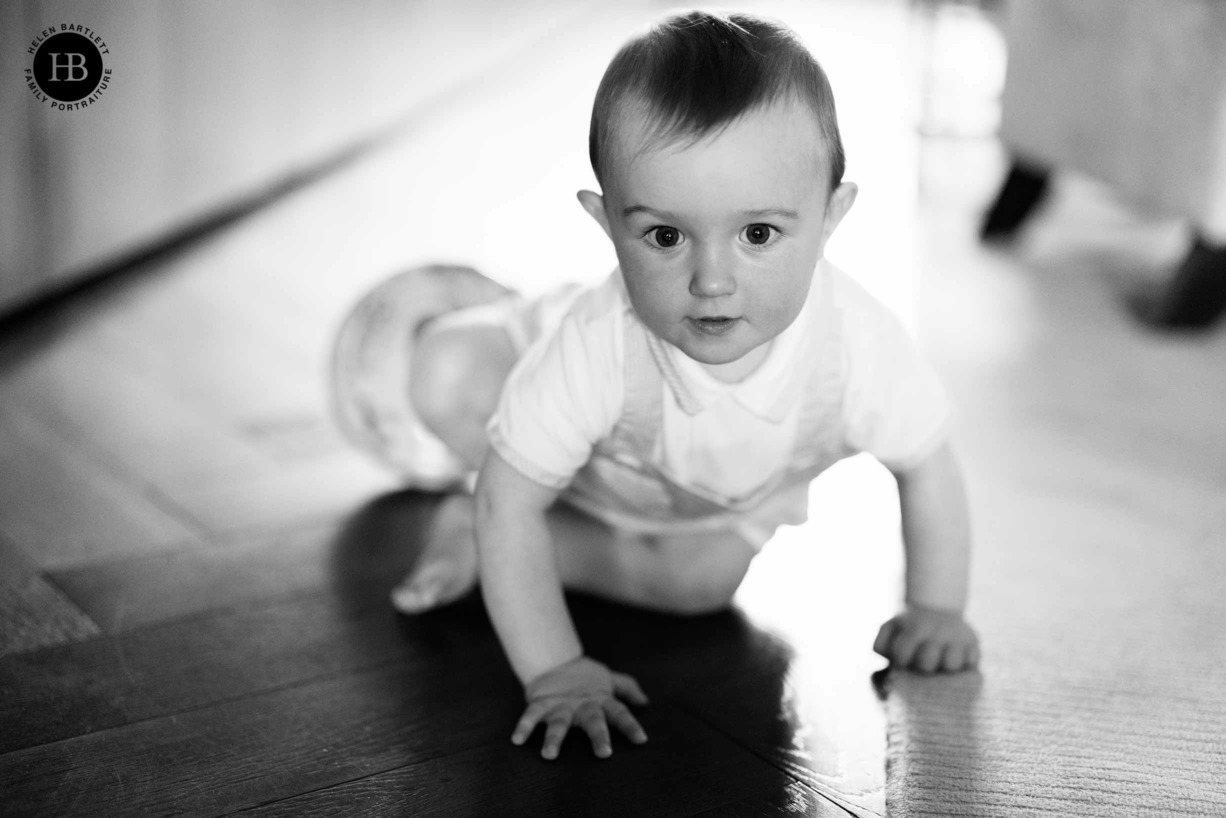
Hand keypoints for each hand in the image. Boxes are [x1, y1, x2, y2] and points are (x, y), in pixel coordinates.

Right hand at [512, 655, 648, 759]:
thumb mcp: (608, 681)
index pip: (619, 712)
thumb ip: (626, 689)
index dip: (630, 725)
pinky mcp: (541, 702)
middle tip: (604, 753)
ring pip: (559, 722)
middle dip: (599, 735)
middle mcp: (582, 704)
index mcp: (600, 700)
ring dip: (554, 738)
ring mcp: (561, 704)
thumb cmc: (586, 678)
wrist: (555, 660)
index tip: (641, 740)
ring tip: (549, 755)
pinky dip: (524, 726)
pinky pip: (531, 715)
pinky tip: (517, 740)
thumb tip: (645, 701)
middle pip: (593, 720)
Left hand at [874, 605, 979, 672]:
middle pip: (926, 664)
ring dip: (943, 668)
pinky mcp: (974, 644)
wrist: (935, 608)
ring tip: (940, 661)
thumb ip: (881, 645)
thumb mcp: (890, 628)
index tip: (904, 658)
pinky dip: (964, 666)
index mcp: (914, 628)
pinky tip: (956, 658)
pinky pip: (972, 665)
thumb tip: (887, 666)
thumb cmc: (908, 627)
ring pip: (951, 666)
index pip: (902, 657)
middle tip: (922, 661)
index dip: (901, 662)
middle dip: (921, 667)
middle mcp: (938, 631)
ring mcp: (958, 638)